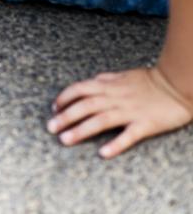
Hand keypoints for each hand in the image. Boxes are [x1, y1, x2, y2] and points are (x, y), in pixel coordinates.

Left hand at [49, 66, 192, 157]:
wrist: (177, 84)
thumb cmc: (151, 80)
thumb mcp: (124, 74)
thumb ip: (106, 78)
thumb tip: (92, 80)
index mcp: (108, 85)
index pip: (79, 89)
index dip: (64, 98)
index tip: (53, 109)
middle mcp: (115, 97)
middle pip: (84, 106)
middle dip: (65, 117)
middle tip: (50, 128)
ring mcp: (130, 111)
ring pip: (100, 120)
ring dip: (80, 131)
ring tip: (65, 140)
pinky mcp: (145, 124)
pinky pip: (128, 135)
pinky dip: (115, 144)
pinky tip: (103, 153)